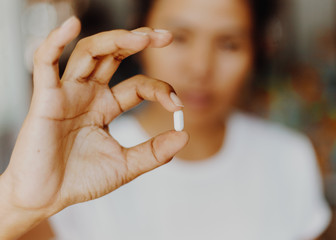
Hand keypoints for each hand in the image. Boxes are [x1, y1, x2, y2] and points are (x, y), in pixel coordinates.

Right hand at [0, 17, 187, 238]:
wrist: (46, 198)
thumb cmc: (80, 180)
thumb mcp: (125, 165)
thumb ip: (154, 152)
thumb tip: (184, 136)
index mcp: (106, 107)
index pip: (138, 86)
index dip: (161, 90)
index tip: (177, 105)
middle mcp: (88, 94)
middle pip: (113, 57)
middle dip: (138, 42)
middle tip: (165, 36)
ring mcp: (67, 93)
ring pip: (89, 54)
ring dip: (114, 40)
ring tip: (141, 37)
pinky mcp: (44, 98)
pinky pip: (45, 63)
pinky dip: (55, 42)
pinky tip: (71, 26)